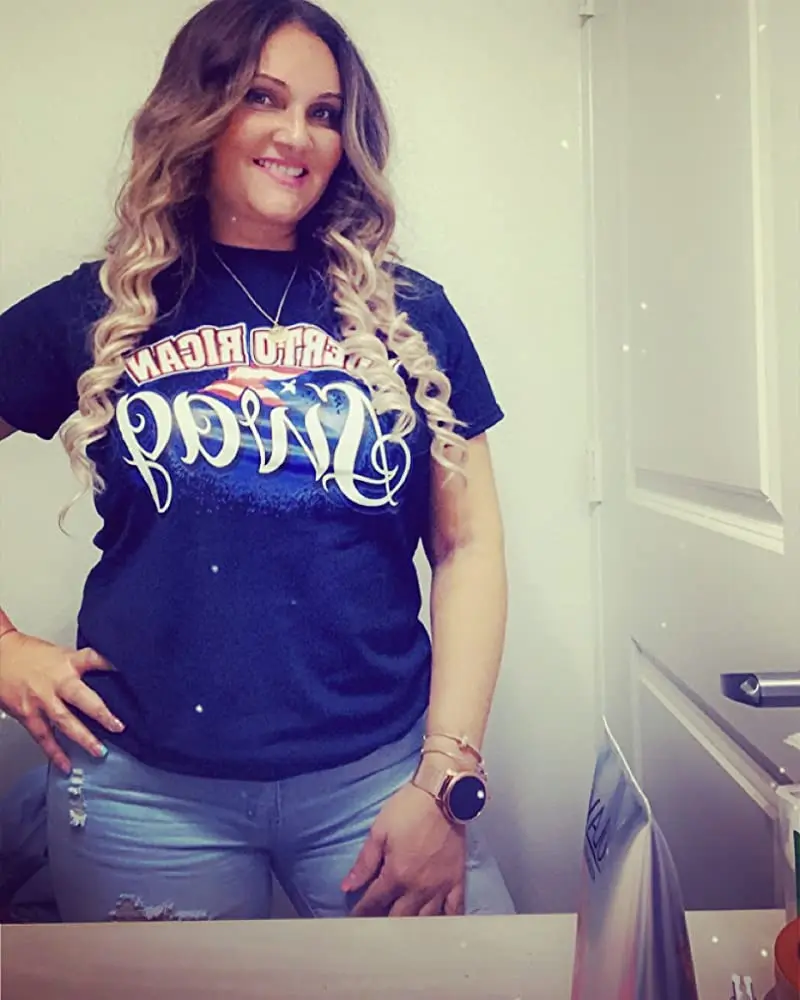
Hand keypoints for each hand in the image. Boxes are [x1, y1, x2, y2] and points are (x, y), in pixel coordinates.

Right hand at [0, 631, 123, 773]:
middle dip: (102, 714)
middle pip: (81, 697)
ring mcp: (41, 700)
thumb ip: (80, 666)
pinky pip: (43, 737)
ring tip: (100, 751)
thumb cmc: (29, 654)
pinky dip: (55, 753)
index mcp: (67, 662)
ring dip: (83, 739)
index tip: (129, 676)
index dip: (111, 665)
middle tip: (119, 726)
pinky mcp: (27, 714)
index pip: (94, 659)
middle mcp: (55, 681)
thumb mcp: (60, 654)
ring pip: (64, 722)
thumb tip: (107, 677)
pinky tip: (66, 764)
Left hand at [342, 782, 466, 917]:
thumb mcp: (379, 831)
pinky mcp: (456, 880)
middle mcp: (418, 887)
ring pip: (425, 919)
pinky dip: (446, 920)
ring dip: (411, 925)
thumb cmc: (407, 809)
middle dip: (384, 923)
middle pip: (398, 917)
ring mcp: (440, 886)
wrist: (443, 794)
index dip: (362, 912)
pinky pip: (454, 909)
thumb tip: (347, 886)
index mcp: (396, 875)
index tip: (354, 919)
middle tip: (375, 925)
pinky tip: (438, 927)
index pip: (374, 902)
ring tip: (401, 929)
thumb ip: (364, 862)